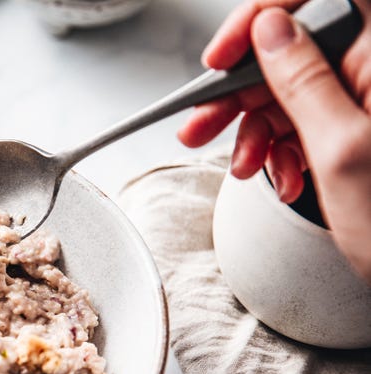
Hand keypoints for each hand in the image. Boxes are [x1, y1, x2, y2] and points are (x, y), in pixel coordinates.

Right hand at [178, 0, 370, 281]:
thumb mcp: (342, 149)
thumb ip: (303, 81)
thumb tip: (270, 31)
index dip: (264, 14)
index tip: (226, 51)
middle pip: (294, 47)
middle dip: (242, 89)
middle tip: (201, 122)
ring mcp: (368, 98)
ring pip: (290, 90)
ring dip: (254, 129)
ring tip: (241, 165)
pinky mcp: (359, 127)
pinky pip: (304, 121)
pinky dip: (281, 148)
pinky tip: (279, 174)